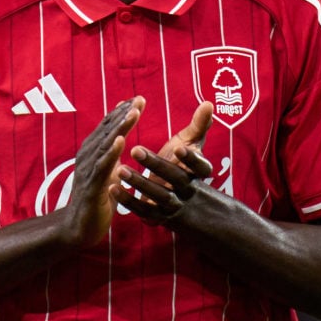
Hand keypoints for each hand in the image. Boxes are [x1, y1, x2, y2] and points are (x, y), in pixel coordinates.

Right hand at [62, 96, 144, 246]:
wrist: (78, 228)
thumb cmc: (96, 199)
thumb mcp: (108, 173)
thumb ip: (113, 155)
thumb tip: (122, 138)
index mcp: (93, 152)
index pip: (108, 127)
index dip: (122, 112)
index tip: (138, 99)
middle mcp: (88, 157)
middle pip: (107, 130)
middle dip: (124, 114)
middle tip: (139, 100)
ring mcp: (88, 171)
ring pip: (105, 144)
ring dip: (119, 127)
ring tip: (133, 113)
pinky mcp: (92, 187)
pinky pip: (102, 167)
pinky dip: (111, 152)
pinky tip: (121, 141)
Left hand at [110, 101, 213, 224]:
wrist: (192, 209)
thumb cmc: (188, 167)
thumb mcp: (194, 146)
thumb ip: (199, 126)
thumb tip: (208, 103)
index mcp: (200, 174)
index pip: (201, 167)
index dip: (190, 158)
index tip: (178, 147)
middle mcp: (189, 191)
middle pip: (175, 179)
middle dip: (155, 164)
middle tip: (135, 149)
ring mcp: (175, 206)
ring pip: (158, 196)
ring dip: (139, 183)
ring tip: (121, 169)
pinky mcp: (159, 217)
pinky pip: (144, 210)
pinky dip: (128, 200)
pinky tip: (113, 188)